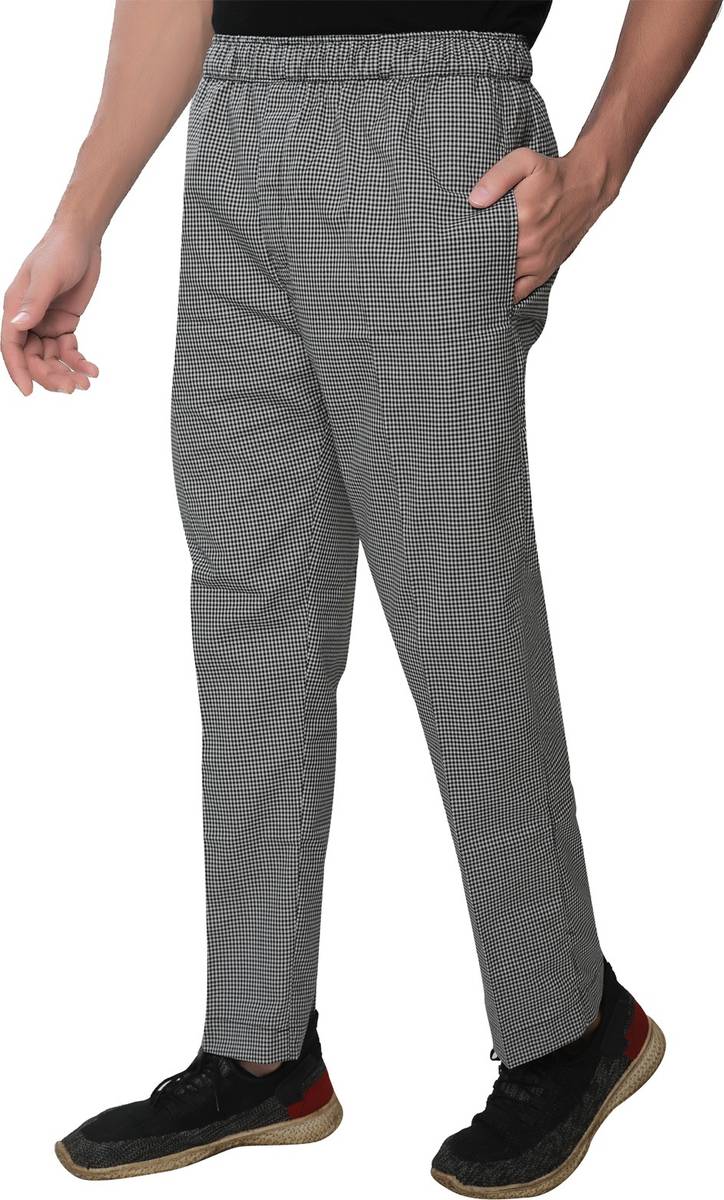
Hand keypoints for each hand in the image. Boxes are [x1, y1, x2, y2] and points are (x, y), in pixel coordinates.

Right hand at [2, 222, 101, 395]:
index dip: (18, 370)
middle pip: (33, 357)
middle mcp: (28, 319)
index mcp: (15, 308)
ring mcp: (46, 322)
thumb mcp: (46, 277)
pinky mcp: (65, 324)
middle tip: (72, 387)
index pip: (11, 346)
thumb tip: (17, 327)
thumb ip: (33, 304)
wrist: (82, 240)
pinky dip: (79, 361)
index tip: (29, 392)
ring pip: (51, 358)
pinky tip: (93, 369)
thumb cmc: (59, 251)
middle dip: (50, 375)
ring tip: (85, 383)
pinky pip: (68, 350)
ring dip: (66, 372)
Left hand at [468, 147, 613, 302]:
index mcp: (522, 218)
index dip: (465, 248)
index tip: (451, 249)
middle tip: (453, 267)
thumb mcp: (525, 162)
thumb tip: (474, 200)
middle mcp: (531, 244)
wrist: (587, 187)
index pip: (483, 242)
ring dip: (487, 281)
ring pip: (504, 280)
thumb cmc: (553, 174)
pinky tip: (491, 292)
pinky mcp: (546, 269)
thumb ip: (497, 178)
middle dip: (472, 265)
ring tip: (468, 279)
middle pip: (491, 263)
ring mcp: (539, 260)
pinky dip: (505, 294)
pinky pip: (521, 291)